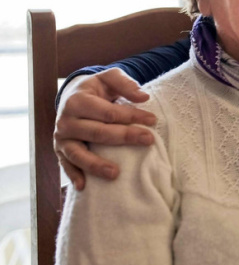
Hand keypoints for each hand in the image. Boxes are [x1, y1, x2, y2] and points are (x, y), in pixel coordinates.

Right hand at [54, 68, 157, 189]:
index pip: (109, 112)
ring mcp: (61, 137)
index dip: (132, 116)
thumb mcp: (109, 78)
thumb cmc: (96, 88)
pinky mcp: (59, 150)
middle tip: (149, 140)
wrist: (73, 95)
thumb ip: (125, 83)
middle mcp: (65, 120)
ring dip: (96, 165)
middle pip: (98, 132)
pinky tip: (84, 186)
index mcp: (77, 101)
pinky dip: (73, 175)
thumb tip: (143, 97)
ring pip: (78, 153)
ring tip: (115, 174)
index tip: (153, 120)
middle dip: (125, 137)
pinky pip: (66, 164)